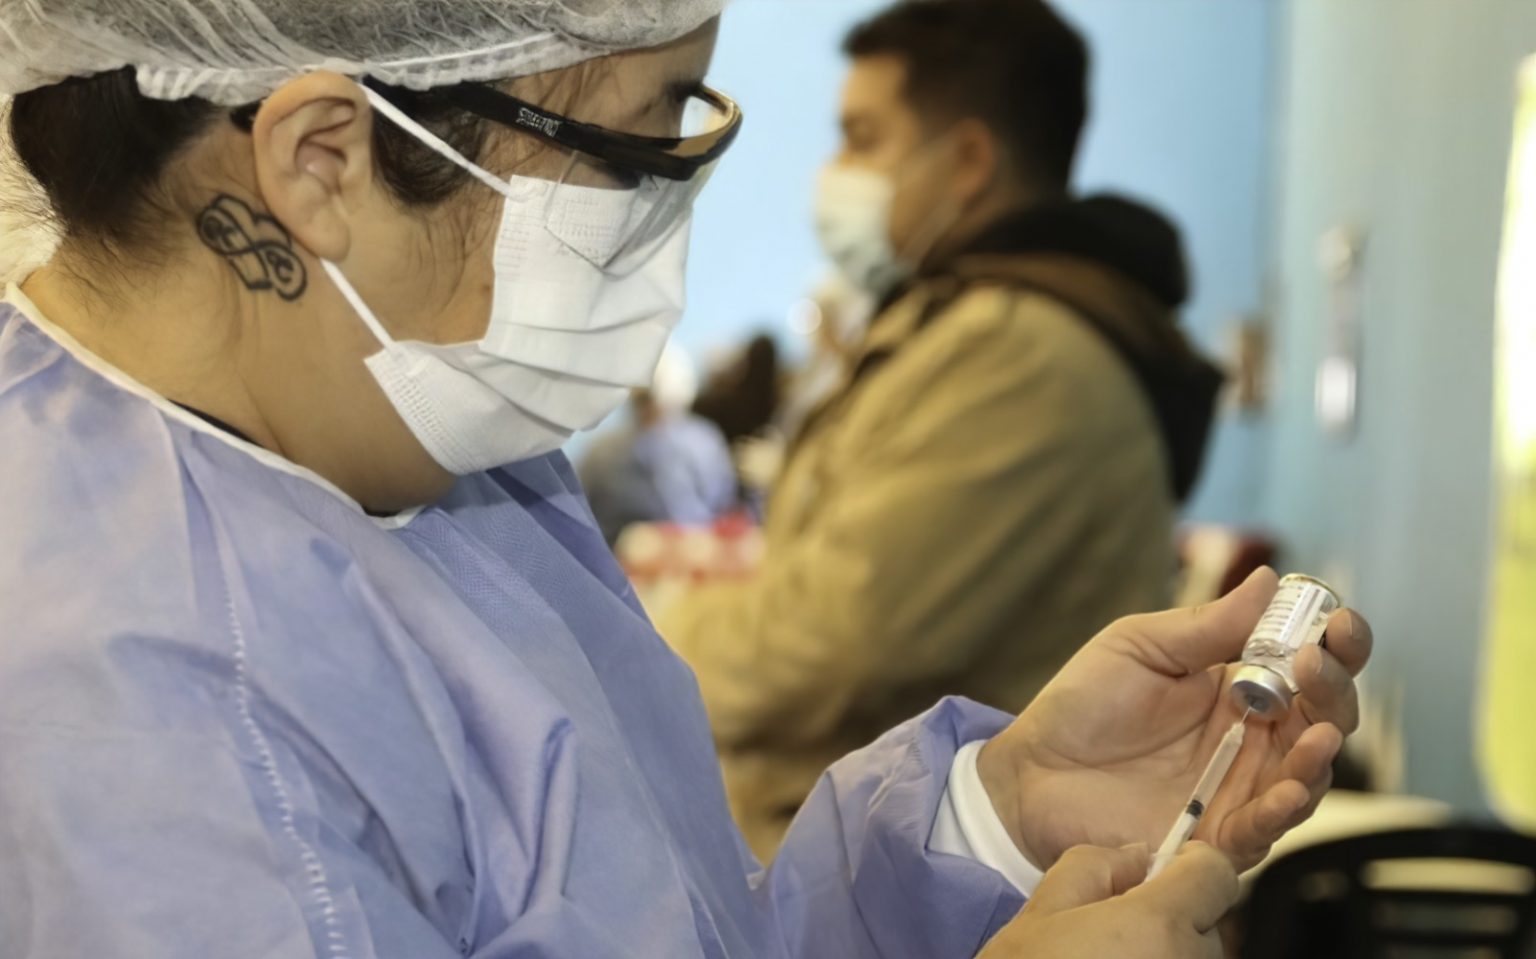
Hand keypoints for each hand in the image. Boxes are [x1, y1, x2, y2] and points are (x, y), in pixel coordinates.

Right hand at [978, 843, 1237, 958]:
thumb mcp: (1040, 914)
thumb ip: (1093, 866)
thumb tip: (1137, 858)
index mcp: (1158, 924)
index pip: (1216, 875)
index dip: (1189, 865)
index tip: (1158, 876)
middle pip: (1207, 927)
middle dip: (1173, 919)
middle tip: (1119, 933)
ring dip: (1167, 955)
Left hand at [979, 568, 1372, 870]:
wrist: (1031, 771)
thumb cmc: (1083, 704)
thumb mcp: (1140, 648)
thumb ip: (1206, 626)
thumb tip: (1267, 580)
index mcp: (1242, 686)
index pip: (1310, 665)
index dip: (1338, 644)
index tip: (1338, 622)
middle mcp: (1254, 739)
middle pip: (1324, 718)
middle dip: (1334, 690)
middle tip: (1316, 665)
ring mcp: (1240, 790)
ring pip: (1306, 777)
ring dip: (1320, 756)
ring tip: (1317, 732)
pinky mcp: (1215, 838)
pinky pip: (1263, 831)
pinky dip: (1282, 812)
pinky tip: (1288, 790)